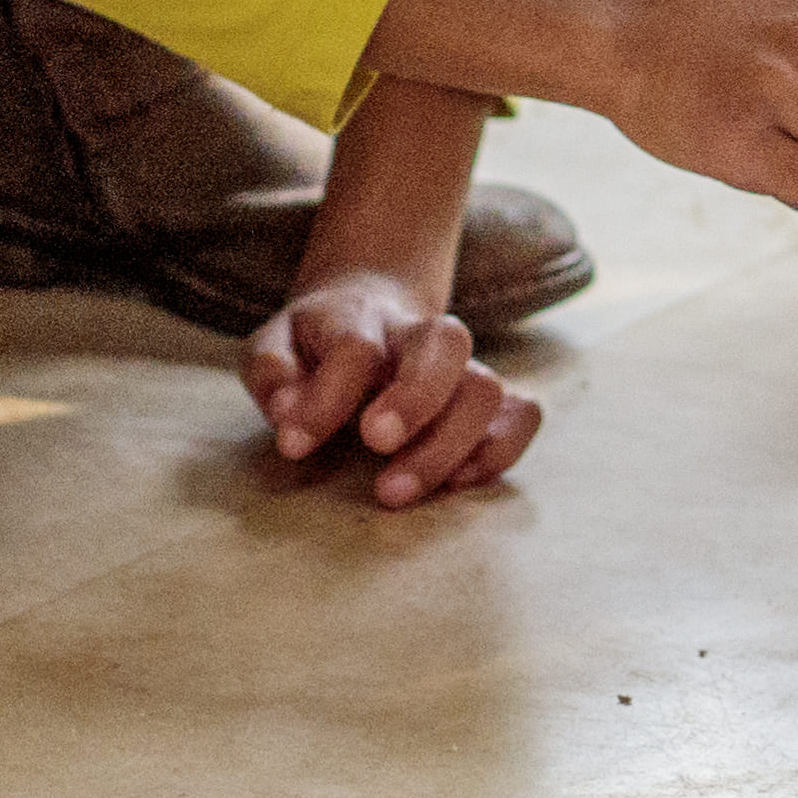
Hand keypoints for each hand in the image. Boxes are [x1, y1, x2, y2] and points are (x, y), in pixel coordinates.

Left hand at [244, 269, 534, 510]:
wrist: (369, 305)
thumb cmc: (314, 344)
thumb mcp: (275, 344)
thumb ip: (274, 372)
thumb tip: (289, 412)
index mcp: (360, 318)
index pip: (357, 347)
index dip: (327, 399)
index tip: (293, 445)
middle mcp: (419, 335)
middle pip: (448, 343)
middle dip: (416, 400)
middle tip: (374, 446)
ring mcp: (461, 365)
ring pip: (487, 388)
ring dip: (449, 444)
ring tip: (394, 491)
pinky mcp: (490, 397)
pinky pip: (524, 412)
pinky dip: (501, 449)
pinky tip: (455, 482)